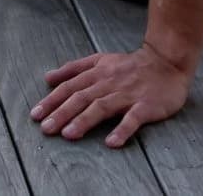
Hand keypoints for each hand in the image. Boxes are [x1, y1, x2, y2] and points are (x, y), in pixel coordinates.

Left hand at [32, 46, 192, 145]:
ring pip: (102, 107)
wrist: (167, 62)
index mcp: (97, 72)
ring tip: (69, 134)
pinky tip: (111, 142)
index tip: (35, 115)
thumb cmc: (131, 65)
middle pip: (81, 97)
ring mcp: (127, 94)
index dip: (52, 101)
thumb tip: (48, 77)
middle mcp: (109, 82)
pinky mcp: (146, 105)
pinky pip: (133, 118)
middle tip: (46, 128)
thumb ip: (74, 69)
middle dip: (62, 113)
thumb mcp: (100, 60)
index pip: (70, 87)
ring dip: (84, 120)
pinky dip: (122, 130)